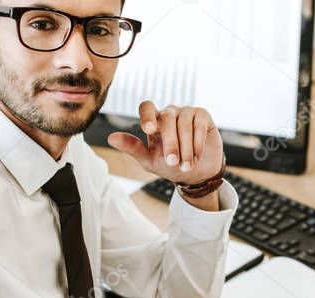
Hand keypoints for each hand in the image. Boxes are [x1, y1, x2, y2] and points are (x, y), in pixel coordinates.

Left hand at [107, 101, 223, 184]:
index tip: (148, 129)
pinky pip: (199, 123)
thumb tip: (111, 138)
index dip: (147, 115)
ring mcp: (187, 112)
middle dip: (171, 142)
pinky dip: (198, 142)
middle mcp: (169, 113)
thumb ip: (132, 148)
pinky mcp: (203, 116)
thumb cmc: (171, 166)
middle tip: (173, 163)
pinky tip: (197, 156)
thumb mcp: (149, 161)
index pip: (147, 107)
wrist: (197, 174)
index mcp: (154, 121)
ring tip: (186, 165)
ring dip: (186, 147)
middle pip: (167, 118)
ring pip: (184, 122)